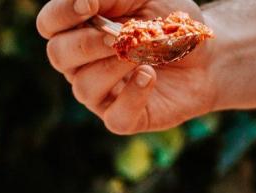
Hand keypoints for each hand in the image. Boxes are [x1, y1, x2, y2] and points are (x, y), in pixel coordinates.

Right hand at [37, 0, 218, 134]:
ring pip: (85, 87)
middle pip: (58, 56)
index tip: (89, 5)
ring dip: (114, 67)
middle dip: (87, 44)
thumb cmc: (168, 20)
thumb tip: (83, 1)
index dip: (62, 14)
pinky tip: (150, 75)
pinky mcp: (125, 118)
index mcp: (79, 29)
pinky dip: (133, 95)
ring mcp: (101, 94)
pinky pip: (116, 116)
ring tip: (144, 54)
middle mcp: (81, 64)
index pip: (49, 24)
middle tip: (118, 36)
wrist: (207, 54)